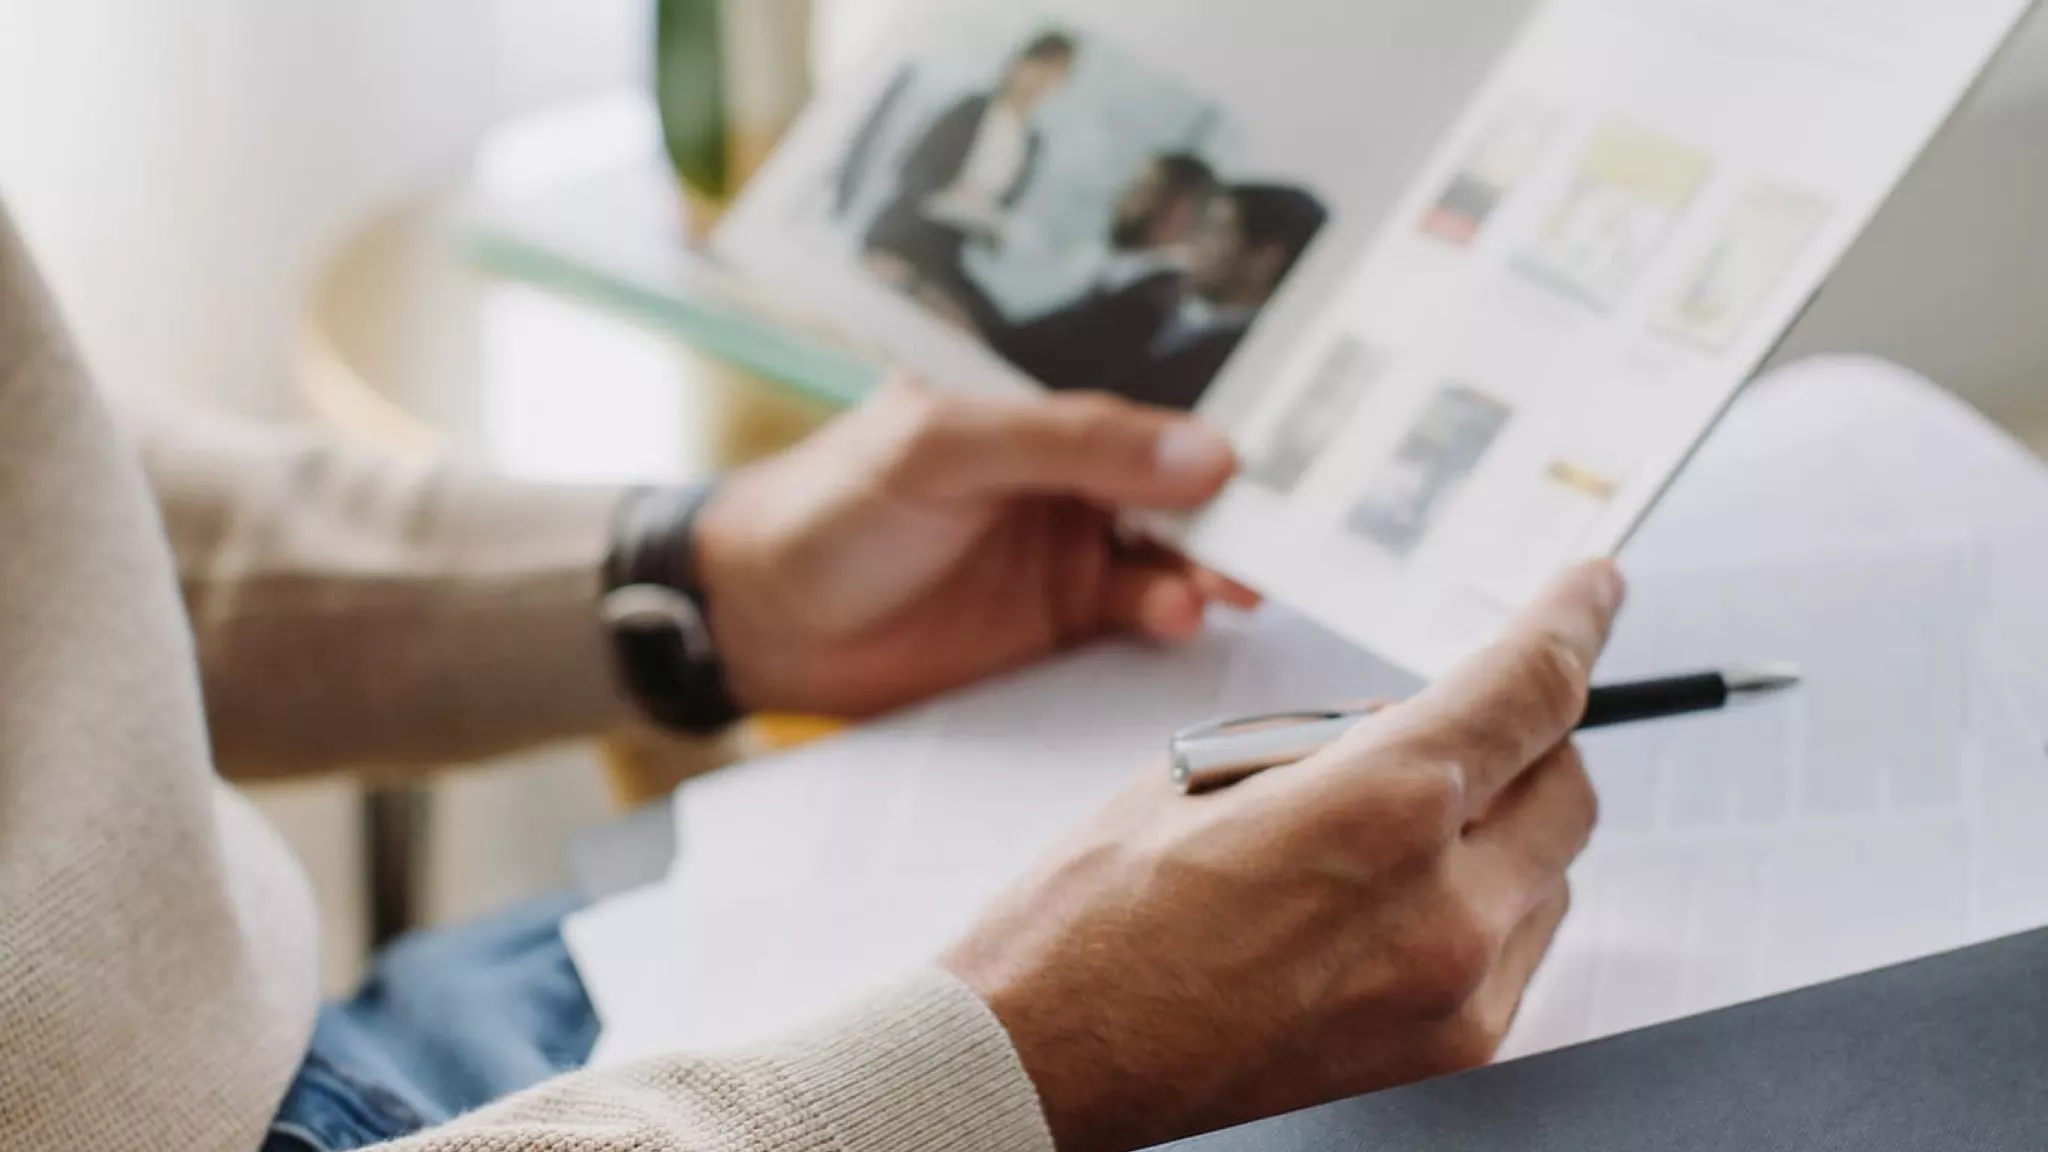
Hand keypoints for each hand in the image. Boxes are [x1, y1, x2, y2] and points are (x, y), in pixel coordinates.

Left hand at [694, 378, 1256, 716]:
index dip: (1221, 428)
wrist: (758, 623)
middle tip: (1288, 534)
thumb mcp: (945, 448)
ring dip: (1210, 565)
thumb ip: (1074, 442)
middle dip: (1237, 506)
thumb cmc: (832, 505)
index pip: (1153, 408)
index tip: (1299, 453)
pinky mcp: (1059, 630)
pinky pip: (1139, 619)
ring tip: (1227, 584)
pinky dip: (1168, 616)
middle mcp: (1068, 477)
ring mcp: (1068, 553)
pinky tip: (1175, 616)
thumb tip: (1210, 451)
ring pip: (1174, 553)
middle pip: (1180, 484)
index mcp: (1041, 410)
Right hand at [942, 562, 1623, 1151]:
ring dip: (1502, 827)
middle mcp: (1442, 906)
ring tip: (1384, 836)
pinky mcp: (1448, 1051)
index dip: (1574, 622)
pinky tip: (1388, 902)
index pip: (1530, 688)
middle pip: (1568, 784)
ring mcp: (1454, 991)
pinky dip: (1482, 903)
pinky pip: (1517, 947)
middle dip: (1528, 737)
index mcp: (1377, 807)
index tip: (1592, 590)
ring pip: (1551, 871)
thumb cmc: (1092, 920)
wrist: (1043, 1065)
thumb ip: (1336, 740)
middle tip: (1453, 729)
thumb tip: (1416, 724)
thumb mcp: (1202, 773)